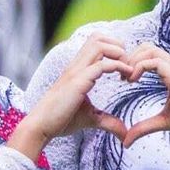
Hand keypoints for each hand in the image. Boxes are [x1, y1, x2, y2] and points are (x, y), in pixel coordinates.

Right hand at [9, 35, 130, 160]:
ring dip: (118, 52)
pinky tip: (126, 77)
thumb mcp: (91, 118)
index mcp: (79, 69)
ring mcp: (76, 72)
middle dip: (118, 45)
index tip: (126, 68)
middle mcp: (77, 66)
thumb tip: (124, 132)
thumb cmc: (61, 120)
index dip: (115, 49)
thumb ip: (108, 121)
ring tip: (127, 69)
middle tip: (128, 64)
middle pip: (98, 37)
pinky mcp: (77, 82)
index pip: (97, 43)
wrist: (41, 127)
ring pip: (99, 44)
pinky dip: (117, 66)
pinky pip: (100, 65)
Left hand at [120, 45, 169, 148]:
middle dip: (128, 58)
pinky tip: (133, 81)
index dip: (131, 62)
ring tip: (126, 78)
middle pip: (145, 47)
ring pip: (148, 49)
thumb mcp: (163, 122)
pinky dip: (139, 67)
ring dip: (132, 60)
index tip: (123, 80)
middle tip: (120, 76)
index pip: (148, 55)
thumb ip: (144, 127)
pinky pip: (154, 61)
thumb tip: (126, 141)